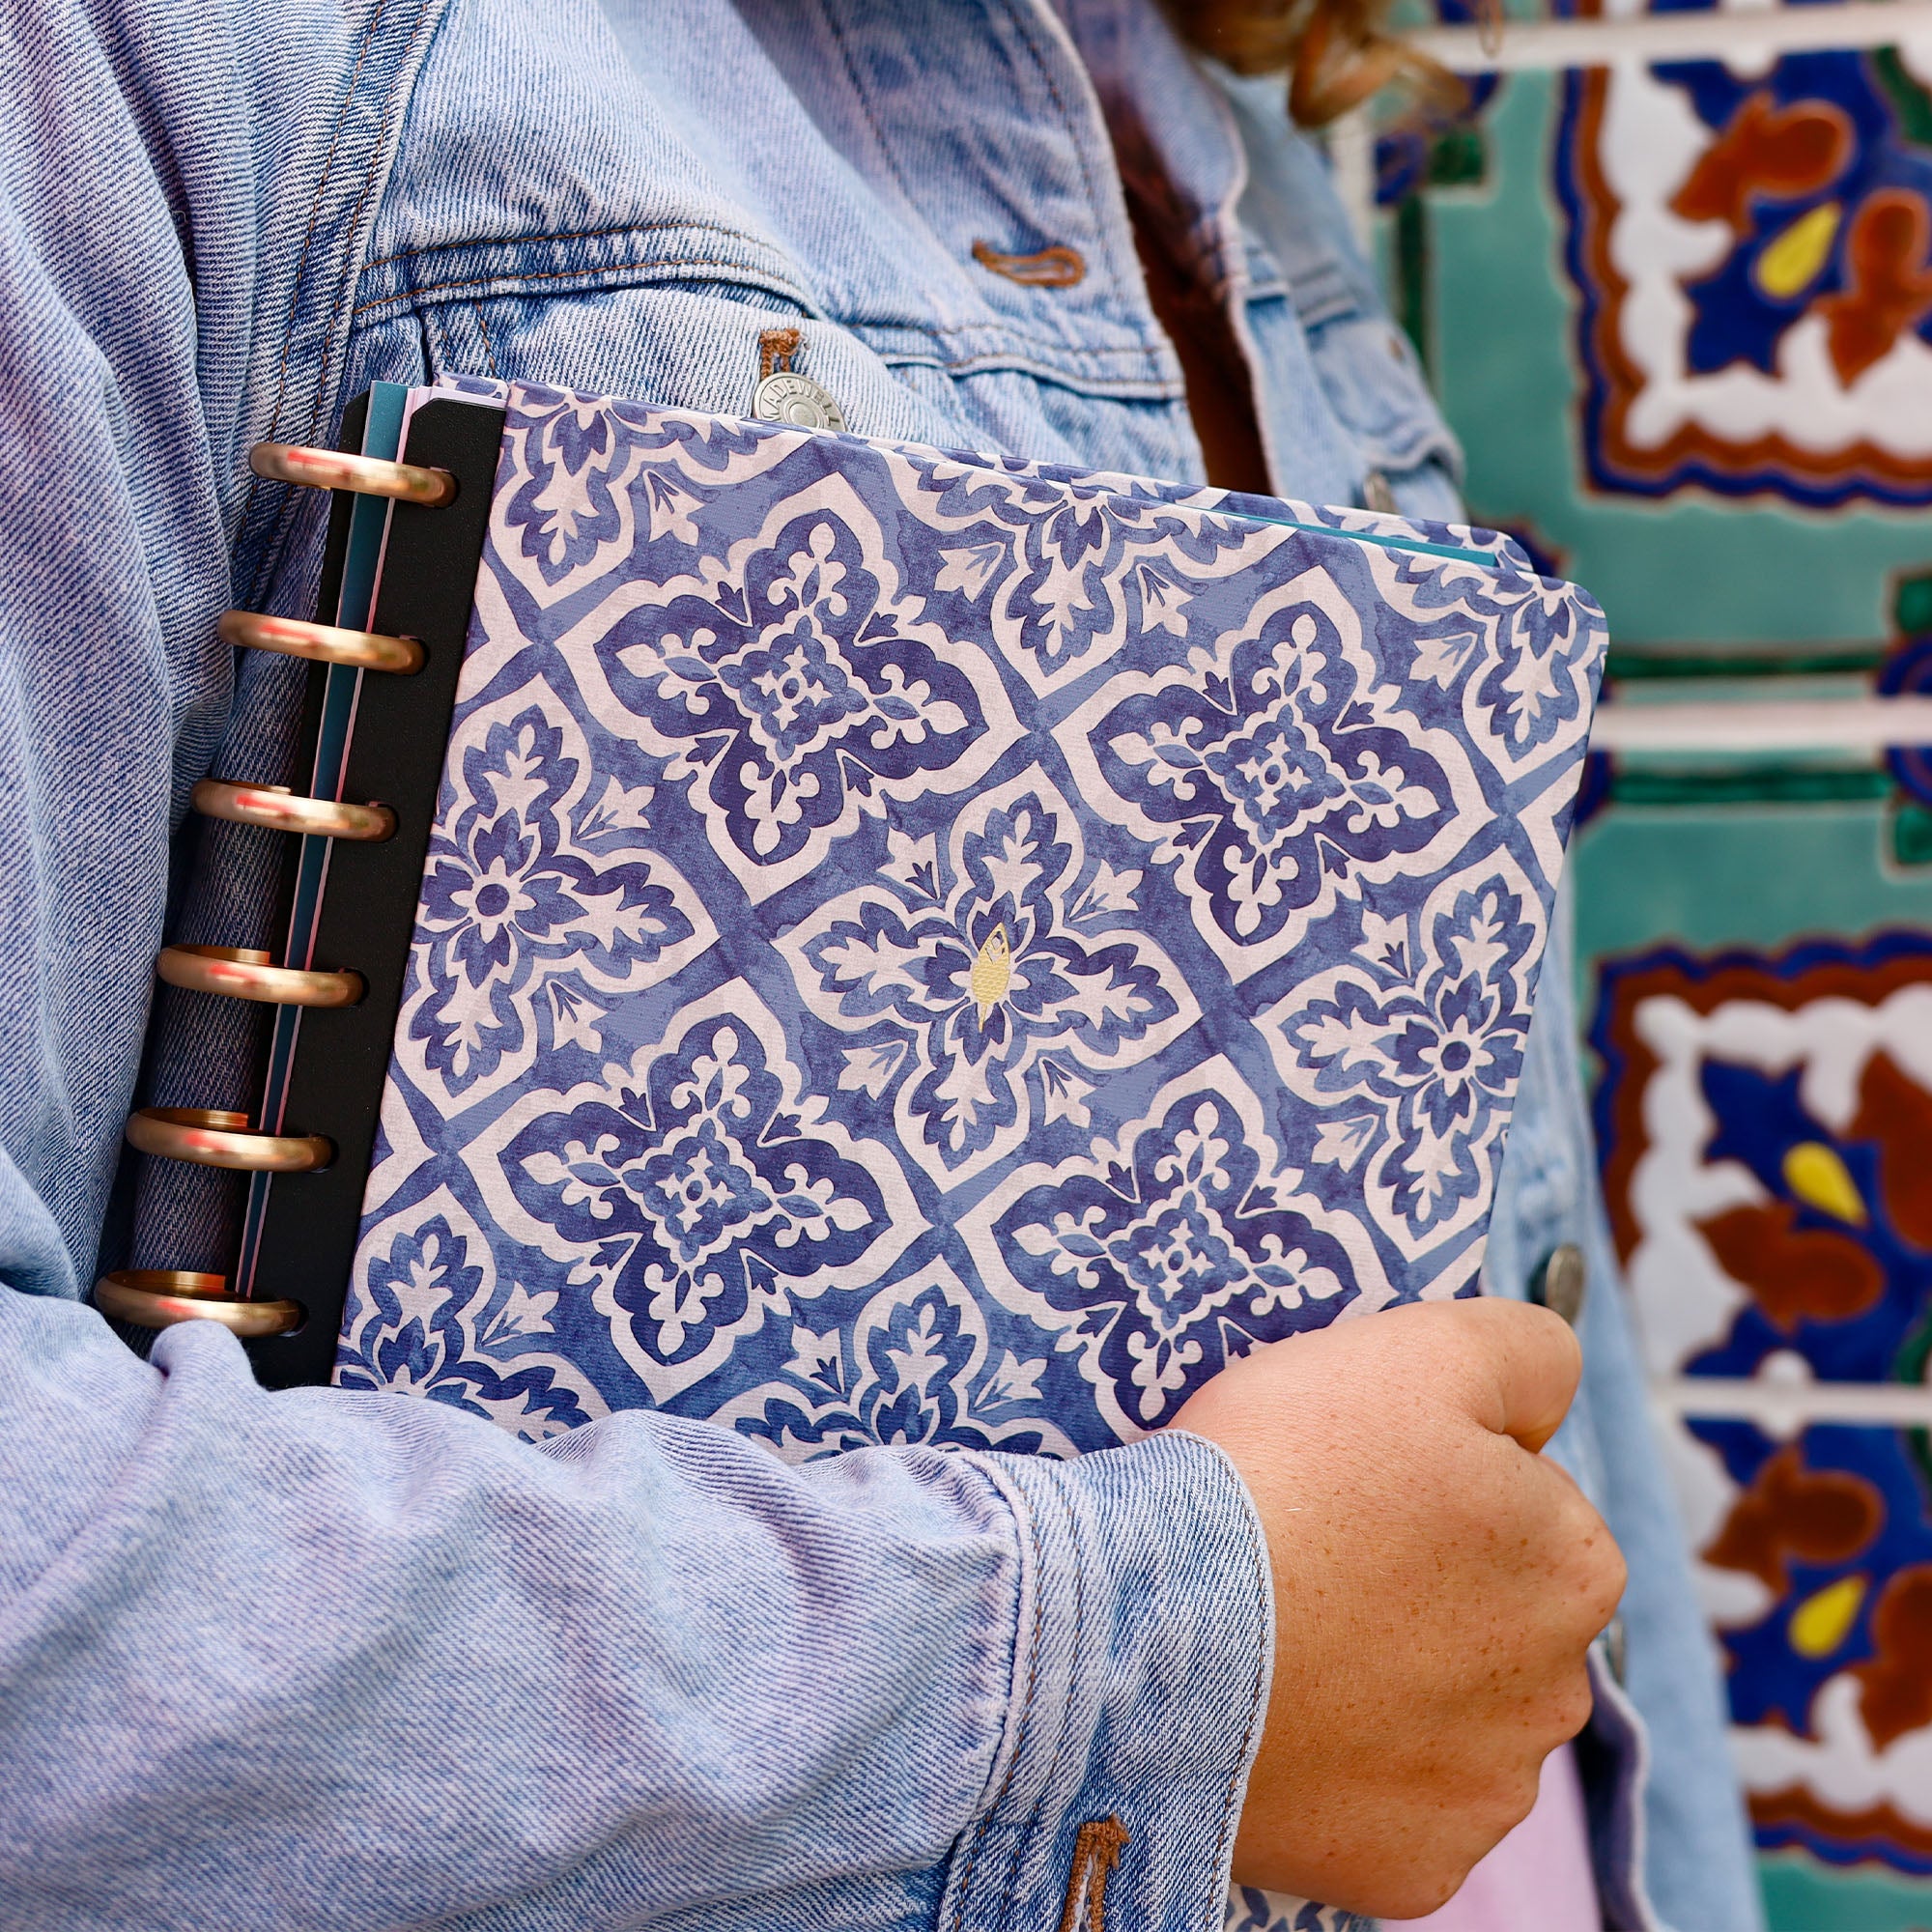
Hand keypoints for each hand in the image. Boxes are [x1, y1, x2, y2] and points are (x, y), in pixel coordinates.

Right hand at [1171, 1297, 1624, 1918]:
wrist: (1149, 1634)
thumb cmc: (1283, 1475)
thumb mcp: (1413, 1349)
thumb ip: (1522, 1348)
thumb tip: (1550, 1380)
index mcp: (1576, 1564)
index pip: (1528, 1497)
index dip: (1439, 1472)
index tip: (1360, 1474)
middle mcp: (1558, 1692)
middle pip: (1493, 1609)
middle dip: (1425, 1578)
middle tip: (1317, 1544)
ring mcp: (1483, 1791)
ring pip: (1444, 1708)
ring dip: (1388, 1671)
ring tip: (1286, 1628)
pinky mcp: (1410, 1866)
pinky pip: (1388, 1798)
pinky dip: (1345, 1760)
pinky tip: (1285, 1710)